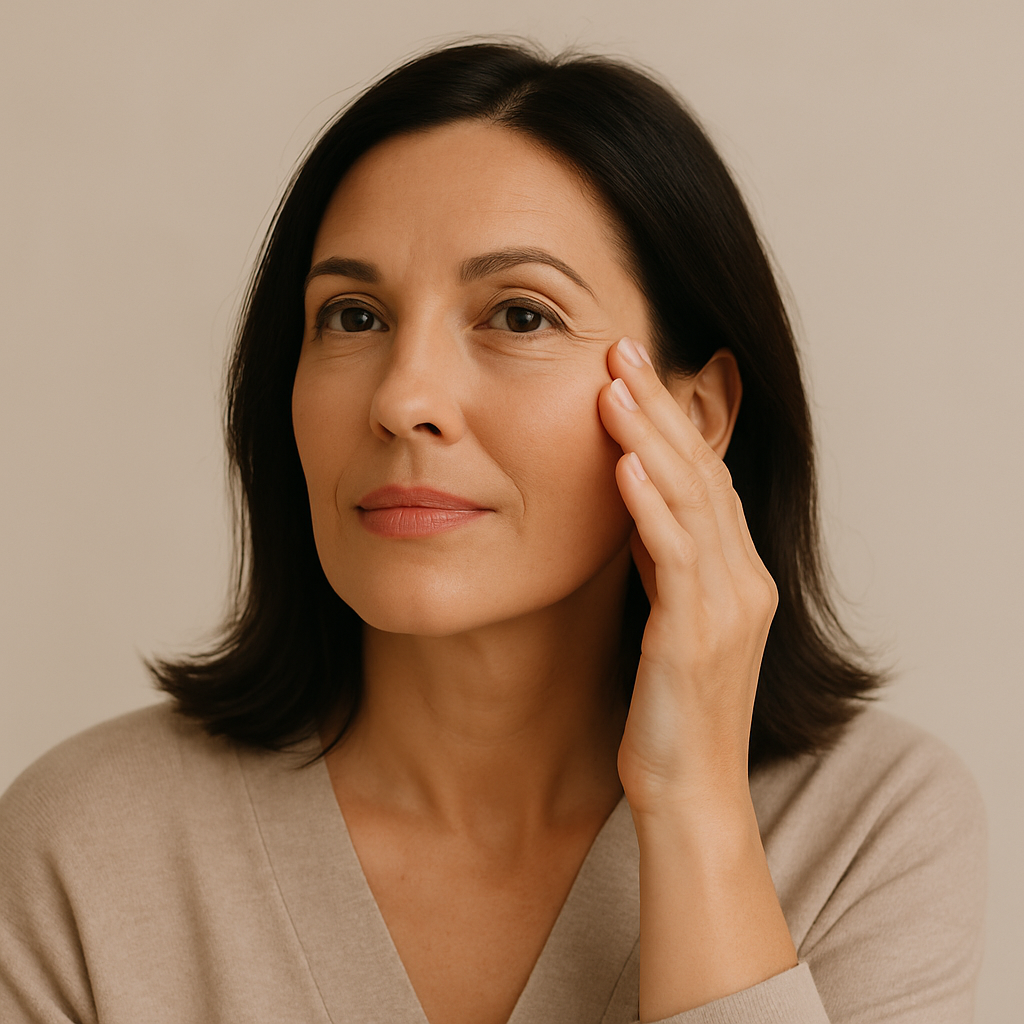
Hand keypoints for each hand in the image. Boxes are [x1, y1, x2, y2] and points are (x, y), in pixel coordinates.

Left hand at [598, 336, 777, 815]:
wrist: (689, 792)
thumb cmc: (669, 711)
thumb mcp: (667, 621)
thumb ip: (661, 564)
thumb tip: (633, 507)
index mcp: (736, 575)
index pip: (706, 477)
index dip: (670, 420)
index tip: (630, 371)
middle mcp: (743, 581)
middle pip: (703, 472)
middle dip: (660, 407)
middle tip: (621, 350)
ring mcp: (727, 607)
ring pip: (694, 502)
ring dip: (651, 439)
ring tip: (613, 385)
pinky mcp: (697, 635)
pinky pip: (676, 556)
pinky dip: (650, 505)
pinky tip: (622, 464)